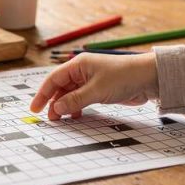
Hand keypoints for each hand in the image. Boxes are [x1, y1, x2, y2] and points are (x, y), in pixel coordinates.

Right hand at [30, 52, 159, 119]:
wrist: (149, 78)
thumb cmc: (123, 77)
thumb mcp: (96, 91)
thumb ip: (75, 101)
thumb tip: (56, 109)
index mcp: (78, 65)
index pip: (54, 79)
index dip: (42, 94)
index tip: (35, 108)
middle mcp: (82, 71)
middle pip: (61, 87)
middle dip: (54, 102)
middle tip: (50, 119)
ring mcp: (91, 80)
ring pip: (71, 94)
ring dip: (65, 106)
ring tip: (63, 120)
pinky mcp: (100, 89)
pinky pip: (82, 98)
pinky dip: (77, 107)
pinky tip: (76, 116)